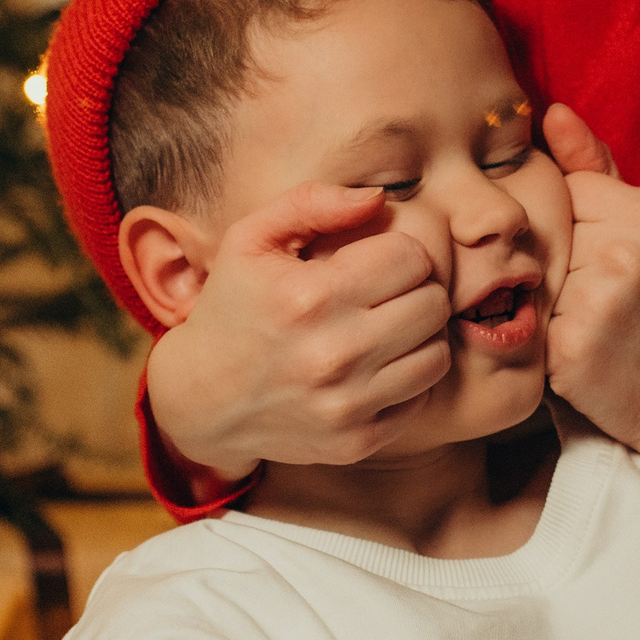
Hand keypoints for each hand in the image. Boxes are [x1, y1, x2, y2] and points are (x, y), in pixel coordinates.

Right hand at [144, 181, 452, 483]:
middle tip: (386, 293)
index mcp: (310, 297)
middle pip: (433, 304)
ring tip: (386, 327)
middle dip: (415, 289)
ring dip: (419, 336)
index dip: (398, 251)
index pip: (411, 257)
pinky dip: (408, 379)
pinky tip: (376, 366)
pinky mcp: (356, 441)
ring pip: (438, 354)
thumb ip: (313, 203)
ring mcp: (346, 405)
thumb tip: (378, 198)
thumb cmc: (233, 306)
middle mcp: (332, 355)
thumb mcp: (252, 239)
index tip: (375, 261)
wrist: (201, 397)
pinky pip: (421, 398)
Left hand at [541, 104, 639, 487]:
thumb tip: (552, 111)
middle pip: (545, 232)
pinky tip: (572, 346)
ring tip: (585, 320)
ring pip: (531, 275)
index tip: (601, 259)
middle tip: (595, 295)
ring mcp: (598, 297)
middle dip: (559, 264)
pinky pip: (525, 320)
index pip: (567, 190)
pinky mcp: (570, 344)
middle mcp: (626, 248)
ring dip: (546, 299)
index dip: (575, 229)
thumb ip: (595, 169)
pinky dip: (540, 335)